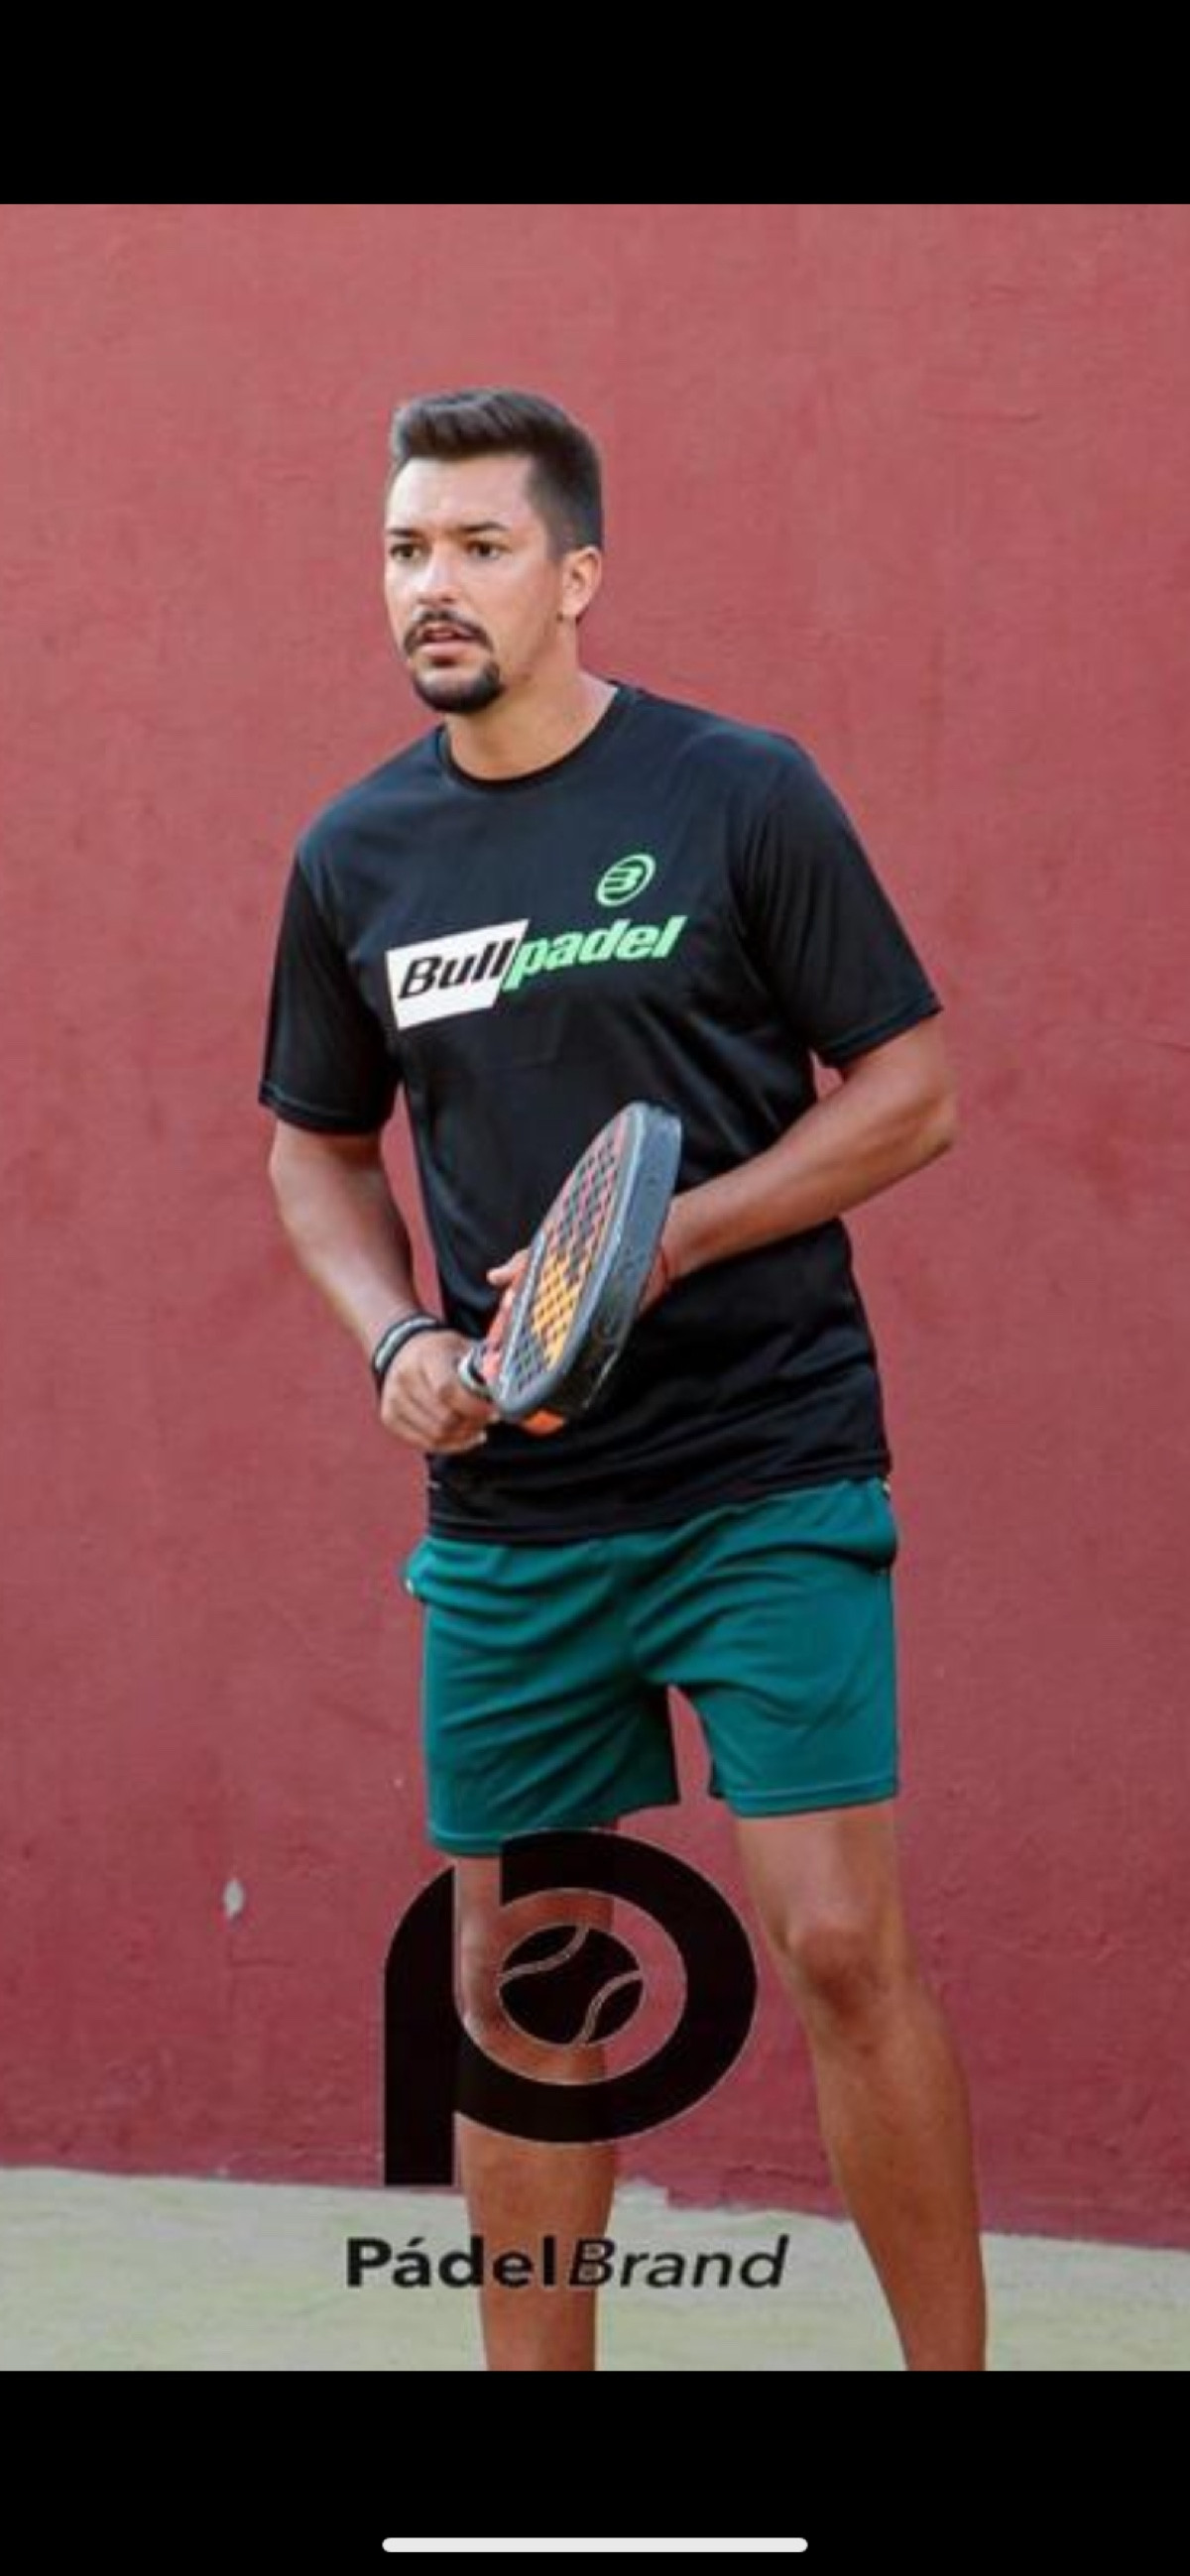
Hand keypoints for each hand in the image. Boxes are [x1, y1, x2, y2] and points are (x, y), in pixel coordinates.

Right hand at [379, 1329, 495, 1452]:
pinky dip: (449, 1445)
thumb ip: (486, 1364)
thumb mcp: (463, 1347)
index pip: (447, 1390)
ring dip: (463, 1437)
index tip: (494, 1412)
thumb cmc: (439, 1351)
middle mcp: (404, 1378)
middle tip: (487, 1420)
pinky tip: (464, 1437)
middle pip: (443, 1418)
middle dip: (472, 1424)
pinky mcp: (390, 1418)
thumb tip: (508, 1383)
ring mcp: (394, 1400)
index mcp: (425, 1357)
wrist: (403, 1350)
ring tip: (477, 1428)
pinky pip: (425, 1443)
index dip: (474, 1407)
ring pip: (436, 1435)